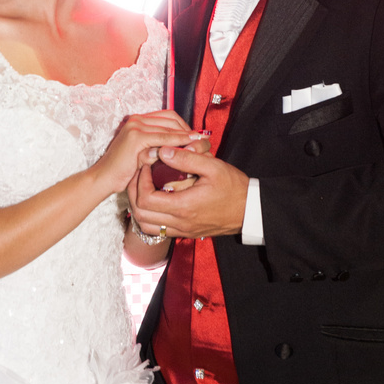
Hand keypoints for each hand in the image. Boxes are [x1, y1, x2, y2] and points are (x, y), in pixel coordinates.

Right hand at [94, 111, 204, 195]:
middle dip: (189, 129)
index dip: (184, 125)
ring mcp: (135, 126)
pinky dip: (177, 142)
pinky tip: (188, 149)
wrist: (104, 178)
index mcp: (138, 120)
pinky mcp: (136, 137)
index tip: (198, 136)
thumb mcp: (145, 154)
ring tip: (200, 144)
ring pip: (168, 128)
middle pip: (170, 119)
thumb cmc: (124, 170)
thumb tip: (184, 146)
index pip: (168, 116)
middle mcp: (136, 119)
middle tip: (204, 139)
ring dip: (186, 135)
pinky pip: (162, 138)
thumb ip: (159, 146)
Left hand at [128, 146, 248, 239]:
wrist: (250, 210)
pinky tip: (155, 199)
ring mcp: (181, 230)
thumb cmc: (234, 187)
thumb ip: (186, 159)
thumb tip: (162, 151)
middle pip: (140, 215)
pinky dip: (149, 216)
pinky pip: (157, 230)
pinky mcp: (185, 232)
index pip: (146, 199)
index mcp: (184, 207)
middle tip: (139, 174)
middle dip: (134, 192)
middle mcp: (180, 222)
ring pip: (145, 226)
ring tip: (144, 187)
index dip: (140, 181)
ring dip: (139, 207)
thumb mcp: (213, 167)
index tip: (146, 165)